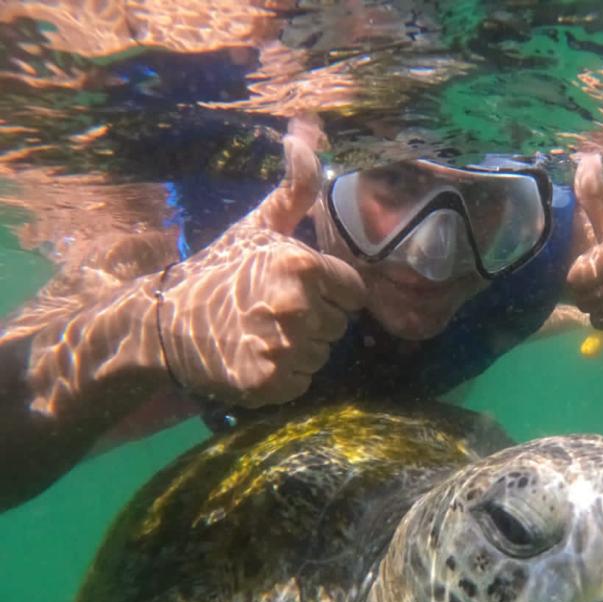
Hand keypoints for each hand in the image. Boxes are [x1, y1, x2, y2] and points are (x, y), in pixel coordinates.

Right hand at [159, 128, 365, 406]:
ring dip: (299, 349)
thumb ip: (296, 185)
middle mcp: (296, 307)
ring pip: (321, 355)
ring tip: (261, 333)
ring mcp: (282, 348)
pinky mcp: (267, 383)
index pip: (352, 292)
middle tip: (272, 311)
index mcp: (302, 265)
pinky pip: (301, 382)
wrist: (160, 322)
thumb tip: (309, 127)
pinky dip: (283, 377)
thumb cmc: (219, 268)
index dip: (328, 291)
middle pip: (338, 325)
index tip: (296, 288)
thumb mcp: (260, 225)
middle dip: (314, 318)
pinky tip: (254, 358)